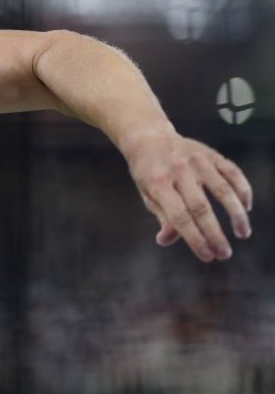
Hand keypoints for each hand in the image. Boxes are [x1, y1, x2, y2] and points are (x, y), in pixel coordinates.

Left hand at [126, 132, 252, 261]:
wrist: (149, 136)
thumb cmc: (148, 172)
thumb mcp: (147, 193)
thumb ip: (162, 216)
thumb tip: (165, 240)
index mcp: (157, 183)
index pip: (178, 216)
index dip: (194, 238)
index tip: (207, 256)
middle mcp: (178, 170)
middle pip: (200, 207)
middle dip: (214, 234)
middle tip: (224, 254)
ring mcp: (197, 160)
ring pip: (223, 190)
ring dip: (236, 215)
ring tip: (242, 234)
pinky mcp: (211, 153)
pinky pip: (233, 172)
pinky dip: (243, 190)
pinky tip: (246, 208)